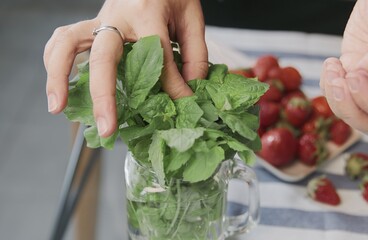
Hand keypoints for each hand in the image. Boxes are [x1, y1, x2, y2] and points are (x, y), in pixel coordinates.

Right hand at [44, 0, 207, 136]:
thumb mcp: (191, 16)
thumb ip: (195, 53)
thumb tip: (188, 90)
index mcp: (146, 11)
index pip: (157, 56)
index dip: (171, 85)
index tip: (180, 105)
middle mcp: (117, 16)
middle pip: (103, 56)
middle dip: (103, 96)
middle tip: (107, 128)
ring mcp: (99, 20)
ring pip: (68, 43)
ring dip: (59, 77)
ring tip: (58, 108)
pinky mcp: (92, 26)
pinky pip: (64, 40)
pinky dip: (56, 62)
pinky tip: (61, 85)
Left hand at [320, 0, 367, 135]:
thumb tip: (365, 78)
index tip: (355, 74)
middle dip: (349, 110)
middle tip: (338, 82)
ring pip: (351, 112)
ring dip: (334, 96)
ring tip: (333, 66)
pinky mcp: (354, 71)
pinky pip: (338, 93)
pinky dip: (328, 84)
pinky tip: (331, 63)